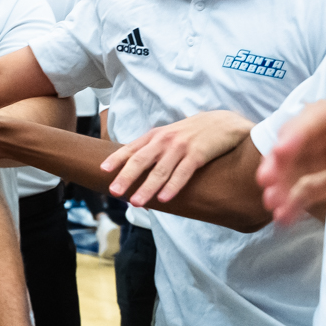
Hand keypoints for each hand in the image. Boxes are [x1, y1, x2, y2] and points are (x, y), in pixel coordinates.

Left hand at [103, 111, 254, 206]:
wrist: (223, 122)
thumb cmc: (192, 132)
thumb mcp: (169, 135)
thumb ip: (152, 148)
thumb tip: (133, 167)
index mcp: (155, 136)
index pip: (131, 148)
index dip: (116, 159)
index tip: (103, 170)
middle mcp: (164, 140)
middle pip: (141, 160)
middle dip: (126, 177)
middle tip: (114, 192)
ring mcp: (180, 147)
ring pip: (160, 171)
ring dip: (147, 188)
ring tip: (136, 203)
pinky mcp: (198, 155)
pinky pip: (183, 173)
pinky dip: (173, 187)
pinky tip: (165, 199)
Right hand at [257, 93, 325, 225]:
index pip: (323, 115)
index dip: (297, 132)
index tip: (279, 155)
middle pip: (304, 139)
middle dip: (282, 160)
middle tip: (267, 185)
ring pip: (304, 164)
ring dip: (285, 182)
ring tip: (273, 207)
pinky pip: (315, 188)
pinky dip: (298, 200)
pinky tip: (285, 218)